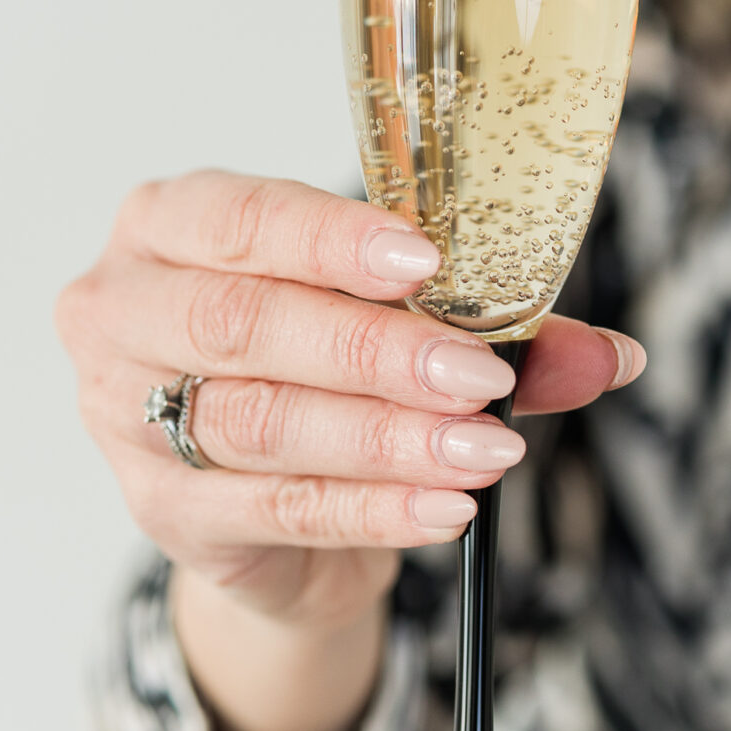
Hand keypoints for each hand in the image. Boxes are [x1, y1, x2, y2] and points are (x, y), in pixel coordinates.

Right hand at [56, 169, 643, 641]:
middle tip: (481, 376)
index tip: (424, 263)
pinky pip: (279, 510)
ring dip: (387, 437)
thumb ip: (487, 324)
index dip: (330, 240)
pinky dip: (375, 509)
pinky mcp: (164, 513)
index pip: (240, 218)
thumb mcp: (386, 315)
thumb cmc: (314, 361)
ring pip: (262, 422)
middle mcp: (122, 311)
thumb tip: (608, 355)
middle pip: (245, 325)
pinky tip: (447, 507)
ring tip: (485, 447)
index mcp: (167, 224)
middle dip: (376, 351)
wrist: (262, 498)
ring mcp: (125, 419)